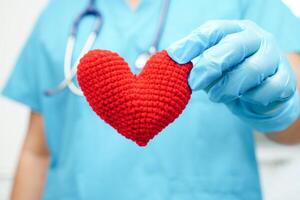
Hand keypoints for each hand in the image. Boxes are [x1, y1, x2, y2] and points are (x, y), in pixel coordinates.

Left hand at [167, 20, 299, 131]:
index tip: (175, 56)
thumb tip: (172, 62)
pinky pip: (266, 90)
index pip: (213, 30)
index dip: (193, 43)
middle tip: (194, 83)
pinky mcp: (285, 79)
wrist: (264, 93)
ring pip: (251, 69)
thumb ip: (196, 63)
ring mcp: (273, 57)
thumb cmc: (233, 75)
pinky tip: (243, 99)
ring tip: (216, 96)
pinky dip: (250, 98)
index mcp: (234, 31)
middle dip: (210, 66)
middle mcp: (256, 38)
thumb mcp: (213, 66)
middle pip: (232, 46)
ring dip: (228, 87)